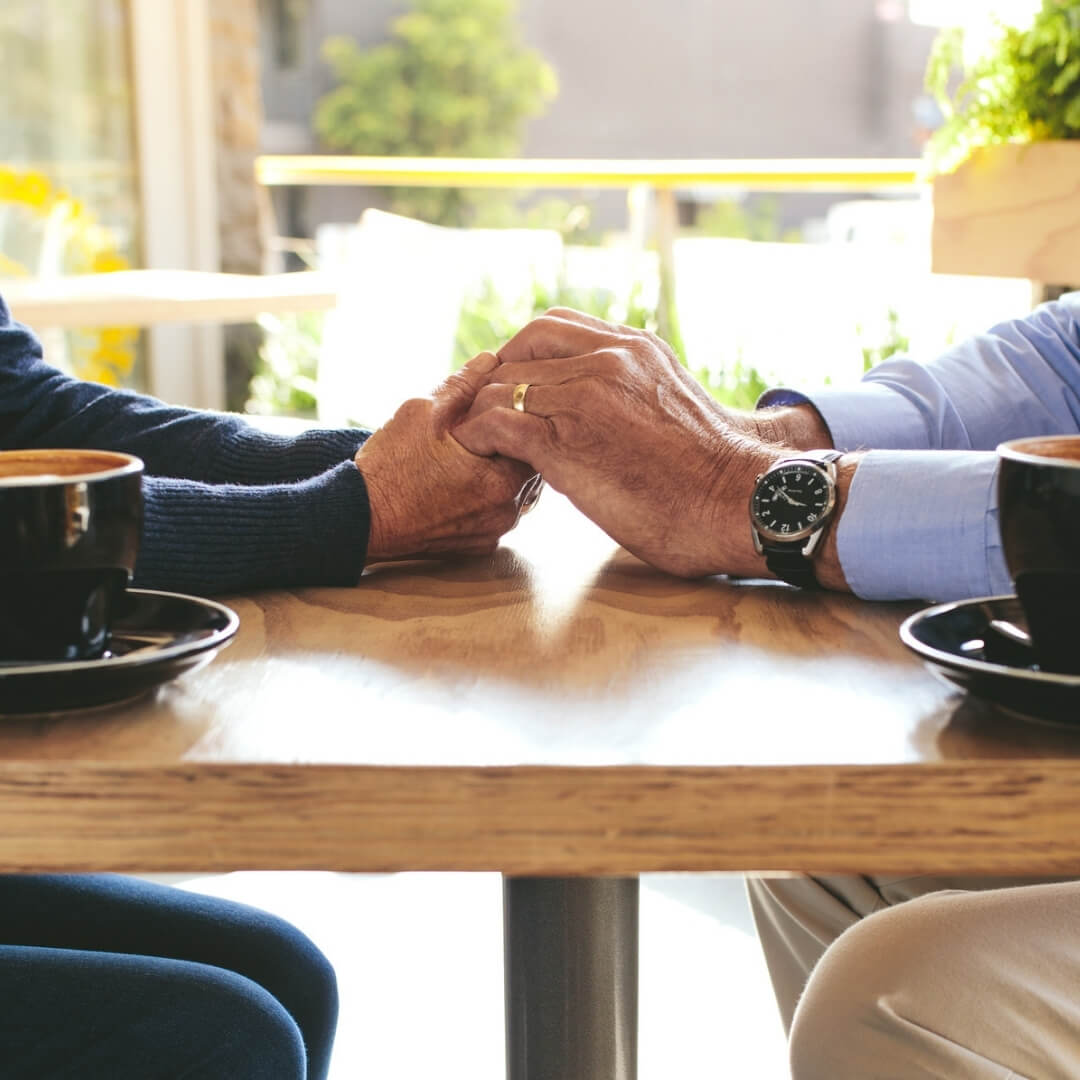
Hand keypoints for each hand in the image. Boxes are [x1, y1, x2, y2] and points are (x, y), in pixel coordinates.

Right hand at [355, 351, 538, 561]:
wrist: (359, 520)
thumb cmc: (389, 467)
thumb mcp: (423, 412)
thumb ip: (464, 385)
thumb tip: (492, 359)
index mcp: (503, 479)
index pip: (534, 437)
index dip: (516, 416)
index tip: (494, 407)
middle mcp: (507, 510)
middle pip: (528, 464)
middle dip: (509, 442)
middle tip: (479, 428)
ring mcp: (494, 530)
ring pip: (515, 488)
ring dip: (499, 468)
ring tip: (468, 453)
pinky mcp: (480, 545)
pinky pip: (497, 511)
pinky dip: (486, 493)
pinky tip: (461, 480)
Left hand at [452, 309, 779, 577]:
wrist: (737, 502)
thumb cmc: (711, 471)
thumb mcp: (672, 402)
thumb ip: (635, 390)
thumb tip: (613, 407)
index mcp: (634, 348)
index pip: (553, 328)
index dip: (522, 355)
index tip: (515, 385)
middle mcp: (608, 360)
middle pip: (520, 349)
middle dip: (495, 378)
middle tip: (486, 409)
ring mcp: (584, 397)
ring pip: (502, 384)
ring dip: (482, 410)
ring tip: (478, 437)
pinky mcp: (566, 441)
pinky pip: (497, 422)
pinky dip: (478, 435)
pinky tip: (480, 452)